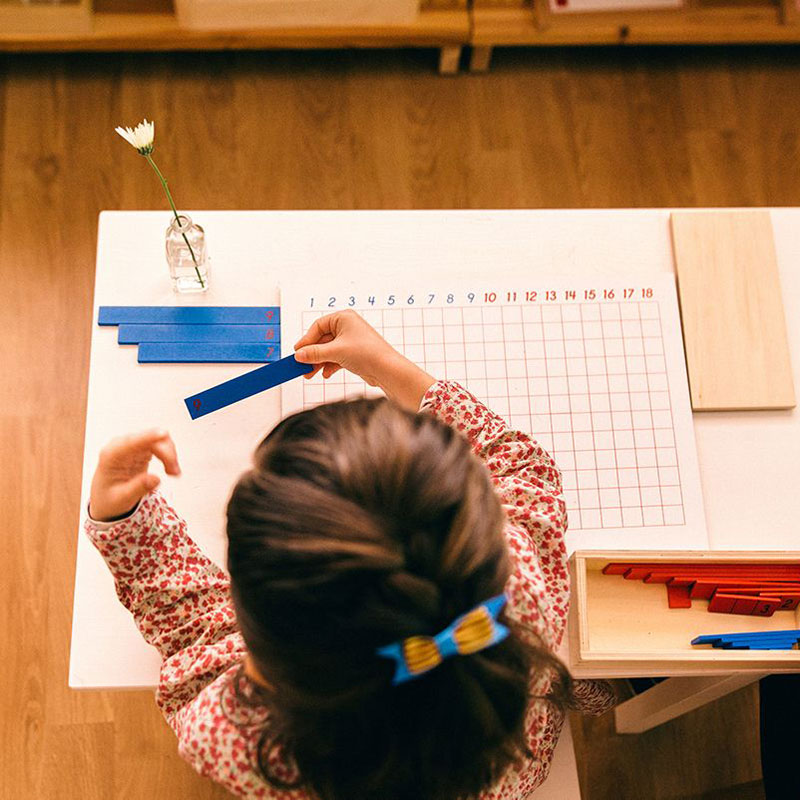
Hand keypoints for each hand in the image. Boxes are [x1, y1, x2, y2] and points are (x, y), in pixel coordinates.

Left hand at [89, 429, 179, 521]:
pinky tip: (169, 468)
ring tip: (173, 473)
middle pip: (149, 438)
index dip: (148, 436)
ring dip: (169, 454)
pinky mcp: (140, 448)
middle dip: (166, 453)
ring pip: (157, 439)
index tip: (163, 435)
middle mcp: (121, 446)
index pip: (131, 442)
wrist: (105, 498)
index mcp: (110, 456)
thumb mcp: (122, 498)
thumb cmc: (109, 498)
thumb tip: (156, 479)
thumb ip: (138, 488)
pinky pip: (159, 444)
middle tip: (174, 473)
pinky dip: (168, 455)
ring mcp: (132, 445)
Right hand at [293, 310, 434, 410]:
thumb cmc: (368, 353)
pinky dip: (329, 366)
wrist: (387, 370)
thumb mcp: (335, 352)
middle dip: (312, 354)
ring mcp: (351, 341)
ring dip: (318, 362)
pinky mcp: (354, 354)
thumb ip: (314, 353)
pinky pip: (335, 358)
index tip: (298, 352)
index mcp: (344, 318)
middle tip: (302, 366)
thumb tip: (299, 355)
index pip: (318, 326)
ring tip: (310, 374)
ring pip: (328, 350)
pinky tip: (326, 374)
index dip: (306, 340)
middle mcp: (347, 327)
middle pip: (322, 340)